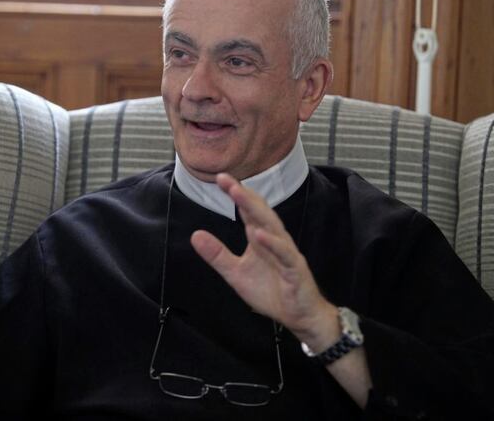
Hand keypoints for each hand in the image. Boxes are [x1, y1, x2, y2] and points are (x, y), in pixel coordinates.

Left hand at [190, 173, 337, 342]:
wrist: (299, 317)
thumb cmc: (271, 292)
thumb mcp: (236, 273)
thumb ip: (217, 254)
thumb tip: (195, 235)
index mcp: (260, 238)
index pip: (248, 211)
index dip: (235, 194)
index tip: (220, 177)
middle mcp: (274, 240)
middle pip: (259, 212)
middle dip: (244, 195)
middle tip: (227, 180)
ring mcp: (286, 253)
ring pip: (272, 226)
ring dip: (256, 210)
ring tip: (239, 195)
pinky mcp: (295, 269)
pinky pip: (284, 254)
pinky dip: (272, 243)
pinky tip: (259, 234)